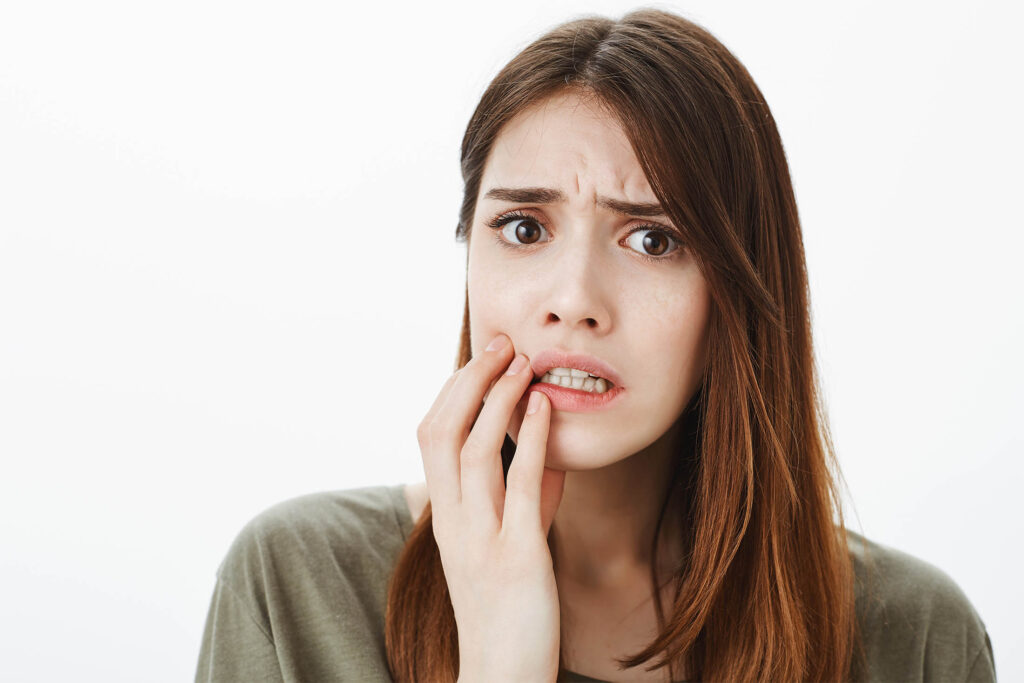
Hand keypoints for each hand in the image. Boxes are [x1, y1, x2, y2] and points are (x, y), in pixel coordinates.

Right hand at [417, 333, 565, 681]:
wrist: (502, 677)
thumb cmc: (507, 610)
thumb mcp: (509, 544)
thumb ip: (525, 499)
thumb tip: (545, 455)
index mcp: (445, 515)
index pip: (432, 436)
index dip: (455, 390)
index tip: (484, 357)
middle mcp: (453, 521)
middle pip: (442, 432)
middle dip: (470, 380)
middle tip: (501, 342)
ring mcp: (481, 538)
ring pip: (473, 451)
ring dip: (497, 398)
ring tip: (522, 362)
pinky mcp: (517, 557)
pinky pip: (518, 487)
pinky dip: (530, 440)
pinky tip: (544, 407)